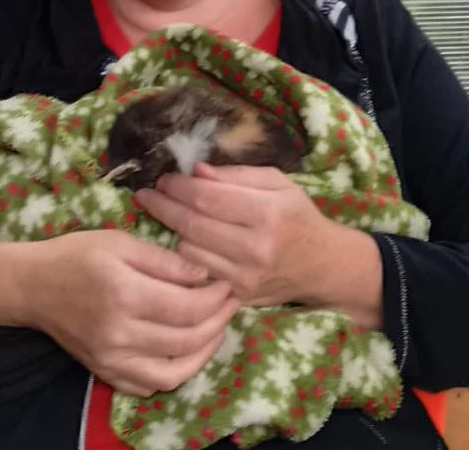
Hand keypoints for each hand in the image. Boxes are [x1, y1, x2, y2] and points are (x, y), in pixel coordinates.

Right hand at [22, 229, 239, 395]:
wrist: (32, 285)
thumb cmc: (77, 255)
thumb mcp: (120, 242)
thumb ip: (164, 260)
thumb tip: (204, 273)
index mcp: (124, 294)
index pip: (187, 307)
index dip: (215, 298)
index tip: (227, 284)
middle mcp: (119, 333)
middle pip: (186, 339)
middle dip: (217, 321)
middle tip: (230, 303)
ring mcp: (111, 359)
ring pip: (173, 372)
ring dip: (203, 352)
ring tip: (216, 329)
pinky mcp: (104, 372)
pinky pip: (149, 385)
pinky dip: (174, 373)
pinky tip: (185, 351)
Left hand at [136, 163, 382, 327]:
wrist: (321, 265)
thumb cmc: (296, 216)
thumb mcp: (277, 182)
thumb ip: (236, 175)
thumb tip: (197, 172)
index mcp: (267, 213)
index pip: (207, 198)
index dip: (179, 187)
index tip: (164, 179)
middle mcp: (254, 248)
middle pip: (192, 224)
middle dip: (164, 206)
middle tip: (147, 194)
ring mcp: (244, 277)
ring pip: (188, 251)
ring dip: (172, 230)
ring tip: (166, 213)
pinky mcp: (236, 296)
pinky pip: (196, 272)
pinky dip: (184, 254)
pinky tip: (183, 239)